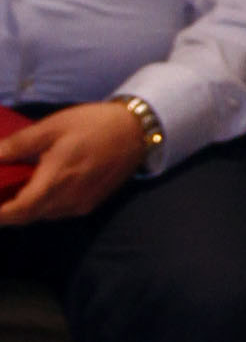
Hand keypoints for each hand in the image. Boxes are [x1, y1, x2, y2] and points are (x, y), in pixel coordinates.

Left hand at [0, 100, 149, 224]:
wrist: (136, 131)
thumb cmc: (93, 125)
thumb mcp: (52, 127)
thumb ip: (19, 144)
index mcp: (56, 181)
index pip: (18, 211)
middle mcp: (68, 201)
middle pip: (27, 216)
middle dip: (8, 211)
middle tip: (0, 194)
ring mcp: (80, 205)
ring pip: (42, 215)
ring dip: (25, 208)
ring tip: (14, 191)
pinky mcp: (90, 204)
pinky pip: (58, 211)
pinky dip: (43, 205)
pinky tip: (40, 188)